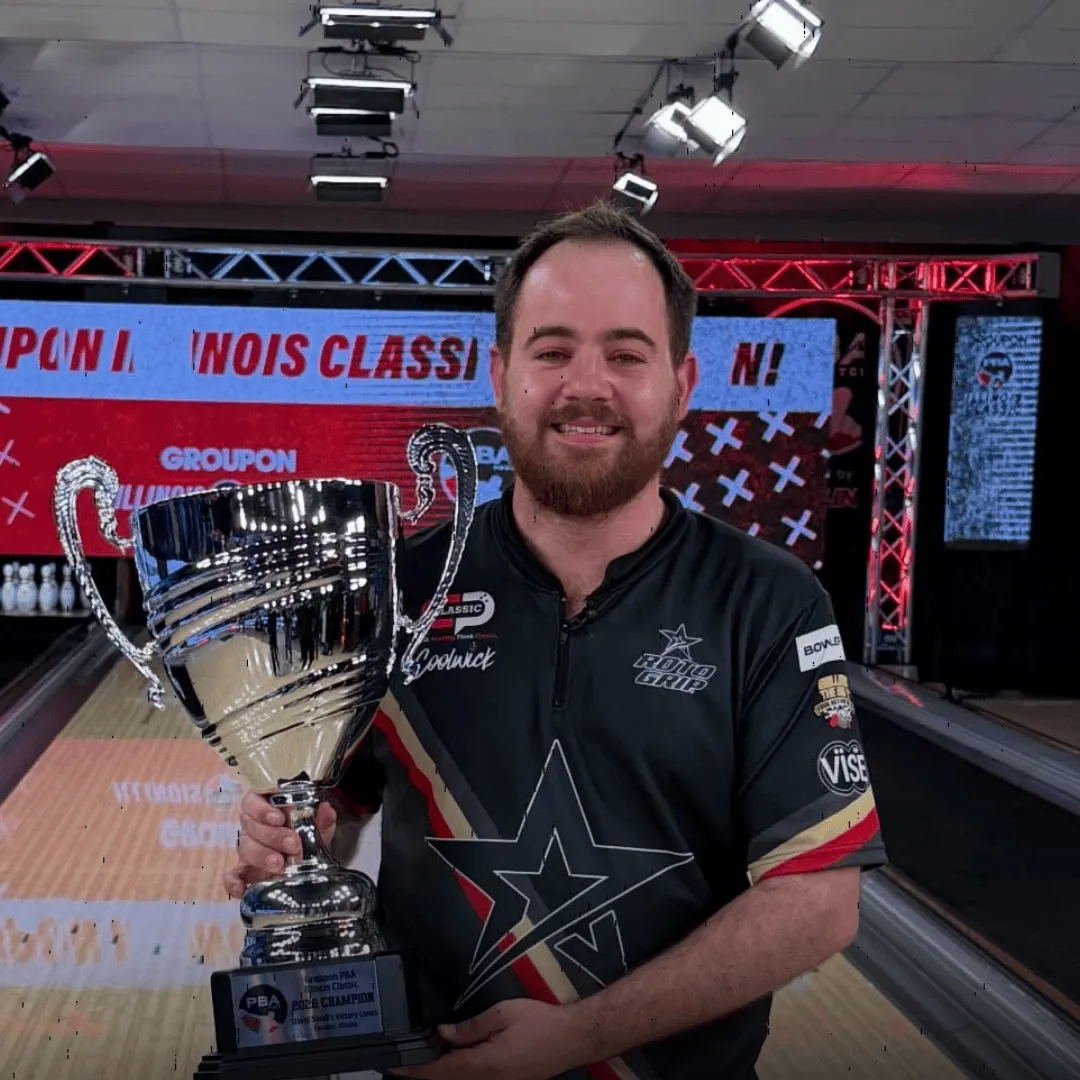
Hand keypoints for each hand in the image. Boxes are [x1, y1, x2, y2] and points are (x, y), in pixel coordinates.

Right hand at [222, 790, 337, 898]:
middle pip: (251, 826)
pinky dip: (234, 882)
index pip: (253, 800)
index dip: (262, 809)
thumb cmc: (306, 837)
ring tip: (280, 865)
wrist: (307, 862)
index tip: (279, 818)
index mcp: (266, 809)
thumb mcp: (317, 827)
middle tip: (292, 845)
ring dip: (262, 856)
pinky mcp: (244, 872)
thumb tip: (326, 809)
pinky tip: (243, 888)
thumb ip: (322, 818)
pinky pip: (232, 876)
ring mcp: (247, 850)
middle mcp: (253, 827)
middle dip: (273, 836)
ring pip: (245, 848)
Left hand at [391, 999, 590, 1079]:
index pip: (440, 1071)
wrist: (570, 1038)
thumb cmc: (539, 1022)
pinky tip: (452, 1062)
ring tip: (422, 1062)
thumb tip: (443, 1033)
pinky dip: (456, 1075)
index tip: (396, 1068)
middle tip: (403, 1065)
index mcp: (483, 1065)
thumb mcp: (501, 1015)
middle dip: (423, 1075)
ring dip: (440, 1075)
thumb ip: (470, 1027)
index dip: (416, 1071)